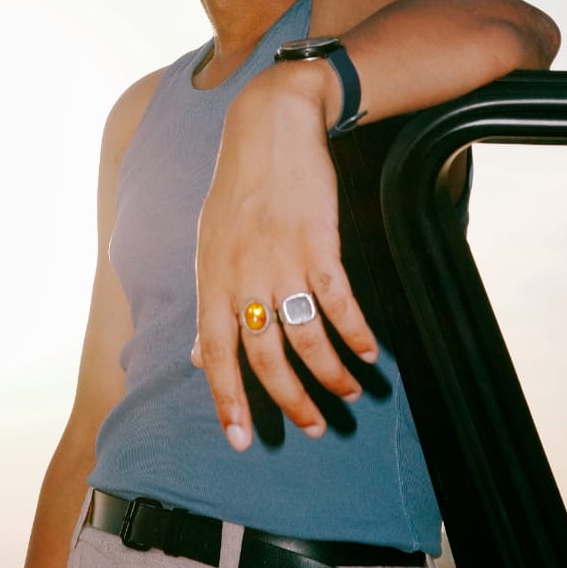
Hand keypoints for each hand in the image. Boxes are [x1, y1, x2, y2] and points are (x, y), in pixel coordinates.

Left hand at [192, 64, 377, 448]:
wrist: (271, 128)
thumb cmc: (238, 189)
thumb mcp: (209, 247)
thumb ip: (208, 303)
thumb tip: (198, 356)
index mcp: (211, 280)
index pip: (214, 353)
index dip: (226, 400)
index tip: (239, 439)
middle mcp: (242, 277)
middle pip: (264, 356)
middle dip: (288, 400)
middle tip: (312, 429)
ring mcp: (280, 262)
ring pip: (305, 337)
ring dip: (329, 374)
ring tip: (348, 393)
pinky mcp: (318, 245)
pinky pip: (339, 303)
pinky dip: (355, 332)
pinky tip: (368, 352)